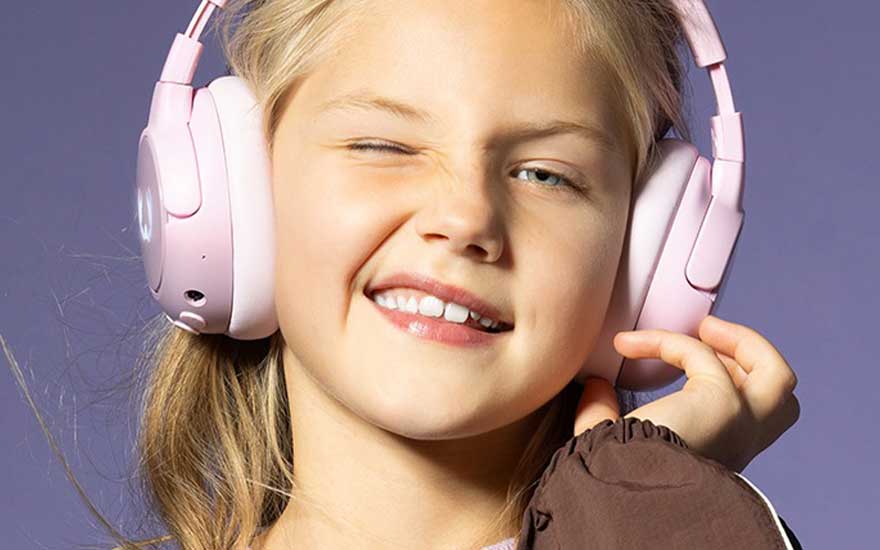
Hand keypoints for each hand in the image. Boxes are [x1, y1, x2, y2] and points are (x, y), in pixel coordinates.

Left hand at [572, 314, 799, 472]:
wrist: (623, 490)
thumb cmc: (617, 474)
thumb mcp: (611, 441)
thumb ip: (603, 414)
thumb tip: (595, 384)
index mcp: (722, 452)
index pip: (751, 413)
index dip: (725, 377)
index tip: (676, 362)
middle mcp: (740, 442)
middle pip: (782, 394)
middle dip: (751, 356)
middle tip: (708, 336)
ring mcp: (741, 423)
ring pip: (777, 374)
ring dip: (743, 341)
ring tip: (702, 327)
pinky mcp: (724, 405)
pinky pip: (699, 354)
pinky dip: (664, 340)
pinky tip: (629, 344)